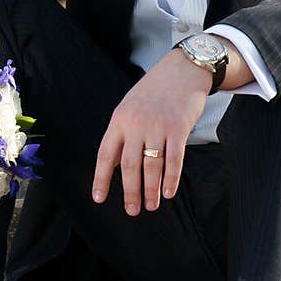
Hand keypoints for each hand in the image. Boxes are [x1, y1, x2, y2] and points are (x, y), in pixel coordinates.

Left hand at [91, 49, 213, 214]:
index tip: (99, 198)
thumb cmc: (154, 91)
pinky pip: (174, 159)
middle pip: (130, 166)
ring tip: (151, 206)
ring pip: (152, 166)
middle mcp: (136, 124)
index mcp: (119, 120)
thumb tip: (117, 164)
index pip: (106, 154)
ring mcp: (158, 126)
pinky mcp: (178, 128)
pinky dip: (171, 179)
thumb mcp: (129, 107)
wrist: (182, 70)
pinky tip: (168, 192)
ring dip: (150, 190)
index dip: (101, 178)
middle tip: (132, 210)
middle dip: (130, 192)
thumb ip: (123, 134)